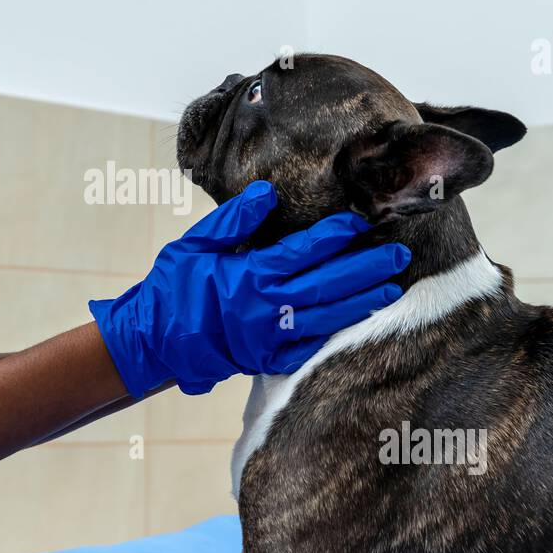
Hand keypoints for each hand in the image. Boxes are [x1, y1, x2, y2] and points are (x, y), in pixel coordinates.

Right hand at [88, 180, 409, 396]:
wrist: (154, 342)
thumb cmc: (173, 288)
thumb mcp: (194, 244)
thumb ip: (233, 218)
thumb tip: (269, 192)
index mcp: (249, 276)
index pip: (304, 251)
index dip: (335, 236)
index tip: (359, 221)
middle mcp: (266, 308)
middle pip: (328, 285)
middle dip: (366, 269)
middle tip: (399, 255)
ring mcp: (270, 338)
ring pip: (328, 318)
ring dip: (362, 303)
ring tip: (392, 289)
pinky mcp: (268, 360)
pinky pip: (311, 347)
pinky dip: (337, 334)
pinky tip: (359, 323)